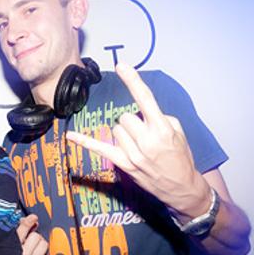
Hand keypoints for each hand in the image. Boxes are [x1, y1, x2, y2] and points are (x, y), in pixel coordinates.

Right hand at [17, 214, 73, 254]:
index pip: (22, 231)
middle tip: (29, 244)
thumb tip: (33, 218)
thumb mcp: (11, 240)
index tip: (34, 218)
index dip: (27, 224)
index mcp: (12, 249)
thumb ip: (22, 228)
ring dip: (41, 246)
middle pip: (36, 237)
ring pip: (44, 244)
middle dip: (34, 238)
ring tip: (33, 252)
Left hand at [65, 63, 209, 217]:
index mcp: (162, 129)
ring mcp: (134, 154)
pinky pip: (101, 149)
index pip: (145, 99)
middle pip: (126, 116)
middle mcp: (146, 141)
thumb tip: (140, 113)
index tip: (121, 66)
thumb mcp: (178, 132)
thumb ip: (159, 118)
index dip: (133, 81)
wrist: (182, 188)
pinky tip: (71, 135)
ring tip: (140, 146)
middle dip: (134, 121)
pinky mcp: (124, 164)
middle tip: (146, 135)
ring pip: (116, 129)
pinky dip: (85, 142)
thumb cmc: (180, 158)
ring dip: (125, 133)